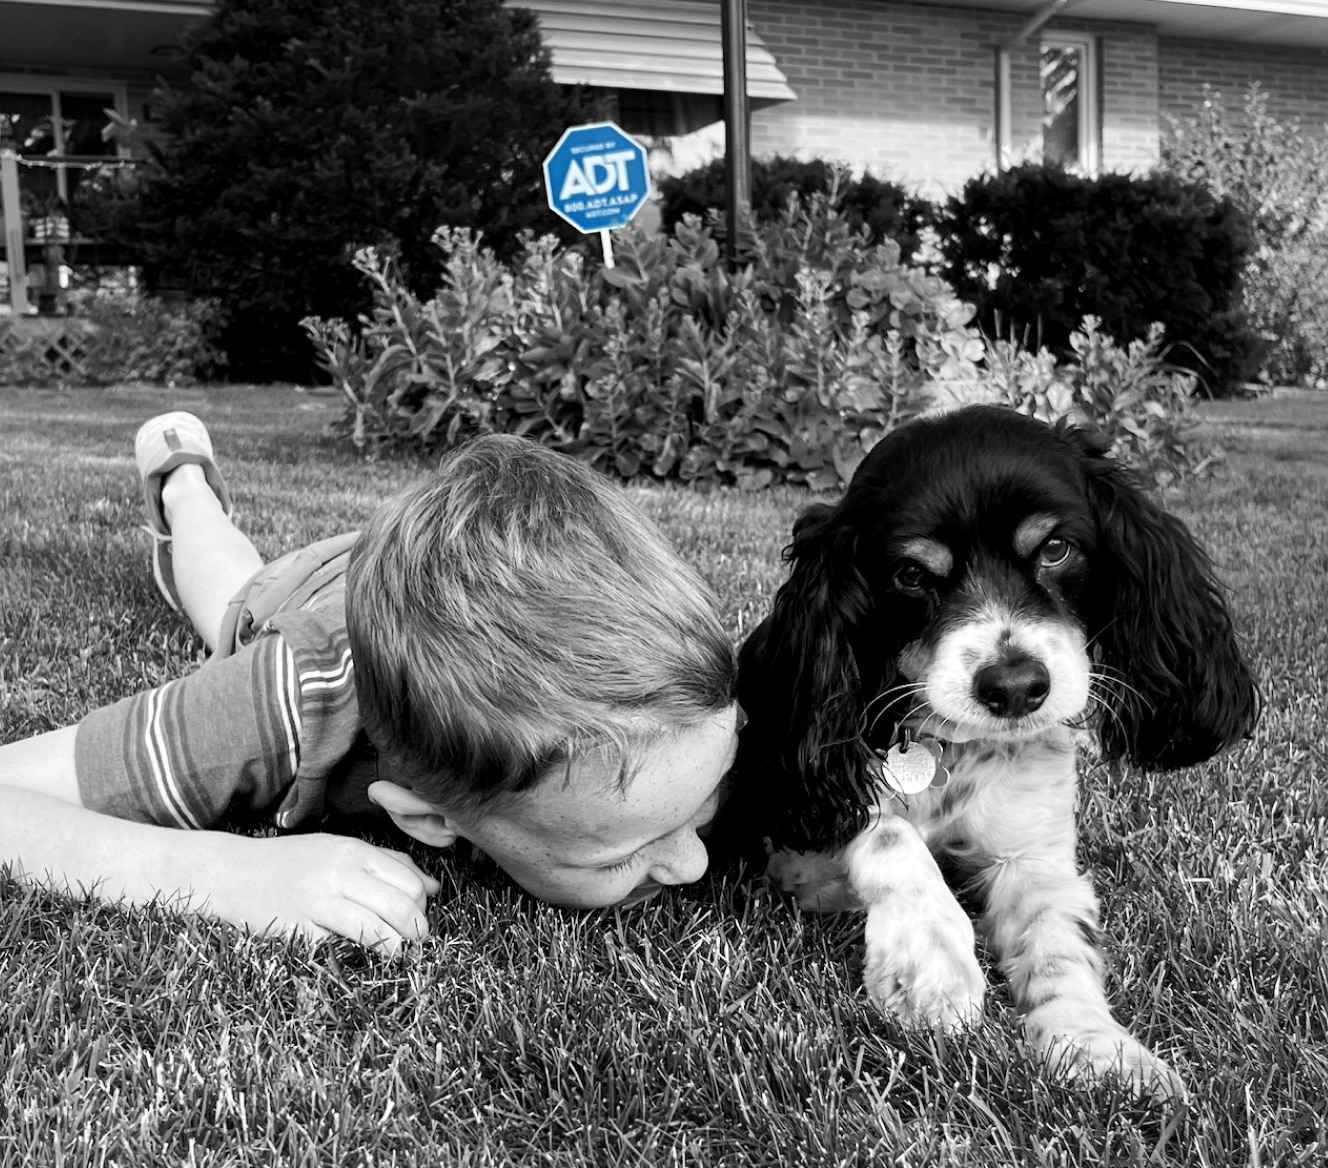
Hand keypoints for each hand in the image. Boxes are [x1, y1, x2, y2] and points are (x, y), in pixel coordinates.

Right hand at [206, 833, 440, 952]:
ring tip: (397, 954)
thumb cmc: (294, 862)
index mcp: (355, 852)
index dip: (422, 907)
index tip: (419, 920)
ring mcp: (317, 903)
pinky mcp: (296, 931)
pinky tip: (357, 958)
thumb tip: (434, 887)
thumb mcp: (343, 850)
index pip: (410, 882)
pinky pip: (337, 950)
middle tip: (417, 943)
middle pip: (400, 908)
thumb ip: (390, 864)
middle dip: (416, 931)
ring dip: (394, 949)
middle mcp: (339, 874)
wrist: (234, 872)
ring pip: (375, 931)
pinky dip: (352, 958)